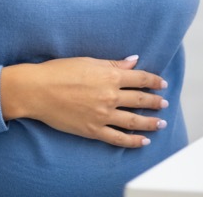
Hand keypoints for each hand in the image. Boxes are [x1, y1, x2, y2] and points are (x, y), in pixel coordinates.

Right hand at [0, 55, 167, 146]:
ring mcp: (102, 115)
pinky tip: (143, 141)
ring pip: (133, 120)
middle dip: (156, 102)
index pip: (140, 79)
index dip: (154, 81)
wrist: (37, 90)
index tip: (162, 84)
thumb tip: (133, 61)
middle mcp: (110, 96)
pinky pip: (117, 138)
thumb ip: (114, 64)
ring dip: (150, 122)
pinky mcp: (93, 130)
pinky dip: (132, 141)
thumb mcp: (89, 61)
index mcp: (111, 76)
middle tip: (165, 104)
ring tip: (161, 124)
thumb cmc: (59, 71)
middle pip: (141, 100)